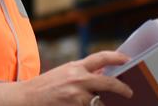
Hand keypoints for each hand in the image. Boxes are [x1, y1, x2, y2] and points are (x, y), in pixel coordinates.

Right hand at [0, 51, 132, 105]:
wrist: (27, 98)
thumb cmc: (47, 86)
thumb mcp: (65, 73)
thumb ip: (84, 72)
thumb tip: (103, 71)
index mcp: (76, 67)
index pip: (101, 57)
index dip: (117, 57)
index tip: (128, 59)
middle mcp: (78, 79)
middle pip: (109, 82)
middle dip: (122, 88)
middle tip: (129, 93)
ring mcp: (76, 95)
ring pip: (100, 102)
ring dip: (101, 104)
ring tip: (100, 104)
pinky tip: (87, 105)